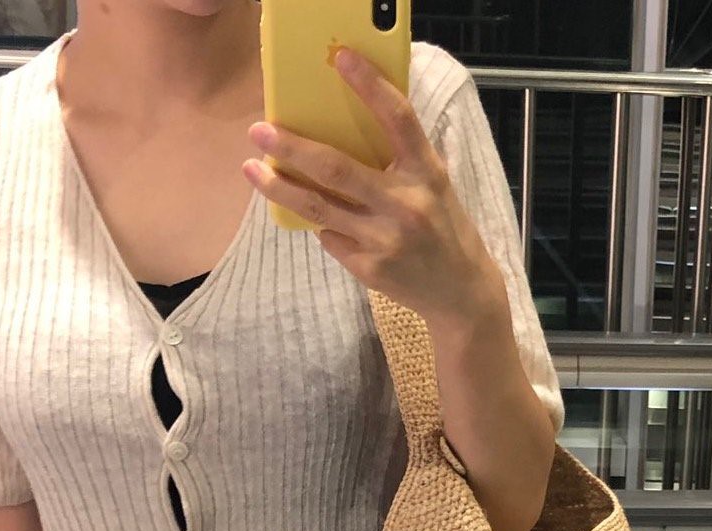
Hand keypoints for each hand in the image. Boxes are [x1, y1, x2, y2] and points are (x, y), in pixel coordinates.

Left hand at [243, 45, 500, 326]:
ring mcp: (383, 239)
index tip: (341, 59)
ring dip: (279, 187)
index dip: (371, 86)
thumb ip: (399, 160)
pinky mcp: (367, 267)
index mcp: (426, 173)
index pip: (398, 119)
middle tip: (260, 131)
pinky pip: (329, 236)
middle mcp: (404, 204)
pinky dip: (318, 222)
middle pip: (337, 169)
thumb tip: (342, 130)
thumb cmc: (442, 226)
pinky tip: (312, 214)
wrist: (459, 290)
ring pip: (318, 207)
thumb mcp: (432, 184)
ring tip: (252, 170)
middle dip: (292, 148)